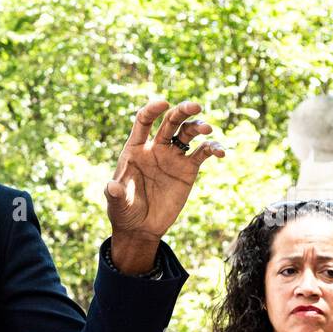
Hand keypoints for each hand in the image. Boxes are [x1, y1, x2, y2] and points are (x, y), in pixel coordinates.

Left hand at [104, 99, 224, 272]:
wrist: (141, 228)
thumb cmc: (124, 212)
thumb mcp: (117, 205)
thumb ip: (115, 195)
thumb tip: (112, 187)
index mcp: (135, 149)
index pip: (144, 122)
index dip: (152, 110)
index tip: (163, 103)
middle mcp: (155, 148)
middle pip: (170, 122)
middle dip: (182, 111)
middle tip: (195, 107)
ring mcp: (173, 157)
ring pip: (188, 133)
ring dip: (199, 127)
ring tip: (207, 130)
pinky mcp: (188, 169)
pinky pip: (202, 153)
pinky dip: (212, 149)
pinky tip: (221, 152)